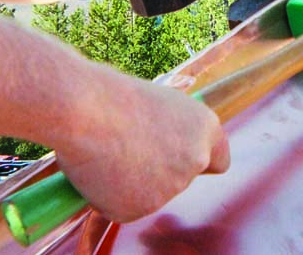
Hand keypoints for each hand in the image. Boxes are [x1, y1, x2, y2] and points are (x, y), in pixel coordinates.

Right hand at [55, 72, 229, 222]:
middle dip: (157, 171)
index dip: (197, 161)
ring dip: (131, 181)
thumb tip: (157, 145)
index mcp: (204, 127)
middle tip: (127, 149)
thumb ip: (168, 129)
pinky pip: (121, 205)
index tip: (180, 158)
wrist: (84, 109)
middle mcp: (195, 160)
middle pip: (181, 178)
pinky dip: (107, 194)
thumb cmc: (112, 95)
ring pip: (149, 193)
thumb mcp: (154, 103)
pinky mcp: (138, 209)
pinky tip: (97, 168)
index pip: (218, 159)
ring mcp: (169, 188)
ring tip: (107, 150)